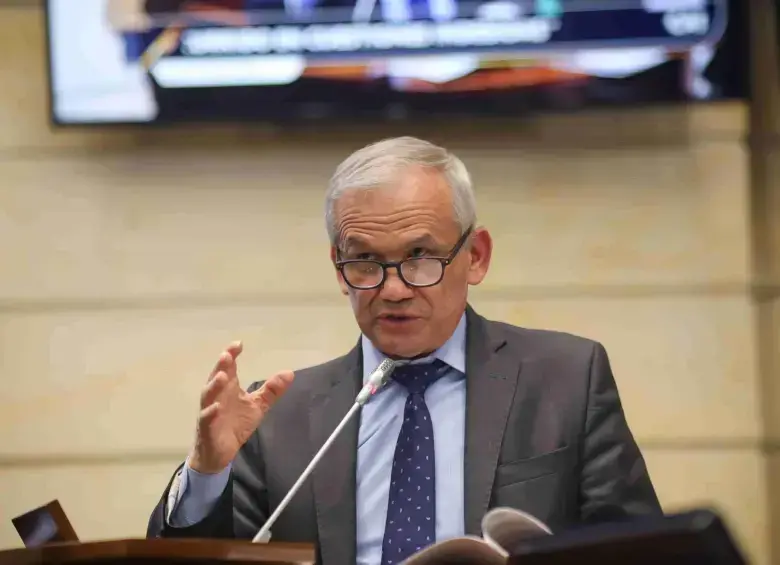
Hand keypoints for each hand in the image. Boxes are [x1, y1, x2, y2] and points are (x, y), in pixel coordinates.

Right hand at [188, 341, 293, 473]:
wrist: (220, 453)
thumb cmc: (236, 425)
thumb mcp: (257, 406)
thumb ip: (271, 390)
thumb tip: (289, 373)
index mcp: (228, 388)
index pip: (229, 368)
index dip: (231, 355)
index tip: (238, 344)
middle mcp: (217, 396)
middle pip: (217, 377)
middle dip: (221, 366)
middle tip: (227, 355)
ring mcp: (209, 411)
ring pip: (208, 396)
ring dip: (214, 386)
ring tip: (222, 376)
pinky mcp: (207, 428)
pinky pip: (206, 419)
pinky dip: (210, 412)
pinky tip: (216, 407)